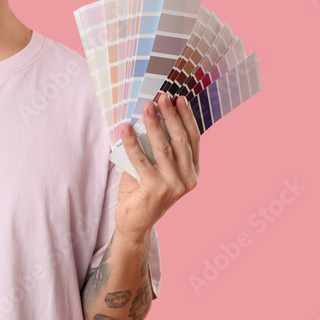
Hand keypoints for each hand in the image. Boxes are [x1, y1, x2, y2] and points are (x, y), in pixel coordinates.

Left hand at [114, 92, 200, 239]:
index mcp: (192, 171)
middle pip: (180, 140)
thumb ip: (156, 147)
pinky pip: (142, 160)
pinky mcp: (156, 190)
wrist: (134, 222)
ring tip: (147, 107)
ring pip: (164, 148)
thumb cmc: (142, 190)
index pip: (193, 139)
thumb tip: (147, 115)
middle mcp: (188, 179)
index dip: (187, 118)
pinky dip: (132, 143)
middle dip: (172, 115)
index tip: (179, 99)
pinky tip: (125, 128)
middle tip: (162, 97)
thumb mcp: (155, 166)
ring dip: (154, 125)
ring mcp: (173, 186)